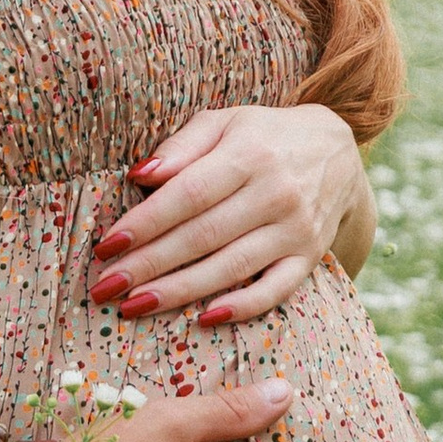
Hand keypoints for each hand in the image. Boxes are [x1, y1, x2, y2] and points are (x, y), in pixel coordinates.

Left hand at [91, 103, 373, 324]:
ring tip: (134, 307)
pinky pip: (277, 289)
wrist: (336, 152)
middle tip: (106, 288)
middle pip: (203, 236)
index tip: (106, 246)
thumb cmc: (263, 136)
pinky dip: (242, 307)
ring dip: (180, 292)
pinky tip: (203, 319)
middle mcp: (276, 193)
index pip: (188, 195)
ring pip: (232, 267)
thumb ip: (182, 145)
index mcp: (249, 154)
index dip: (145, 223)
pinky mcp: (310, 257)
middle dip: (149, 265)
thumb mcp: (224, 122)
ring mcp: (296, 229)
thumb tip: (140, 176)